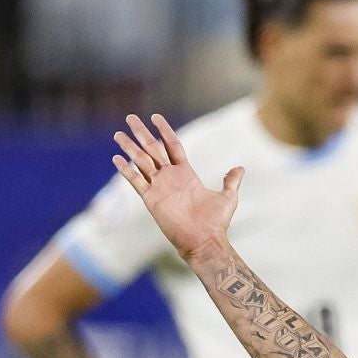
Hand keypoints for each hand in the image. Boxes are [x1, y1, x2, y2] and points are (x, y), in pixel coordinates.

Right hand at [112, 114, 245, 261]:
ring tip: (118, 134)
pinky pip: (136, 181)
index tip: (155, 117)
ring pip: (141, 161)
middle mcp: (170, 177)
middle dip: (141, 133)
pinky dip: (126, 170)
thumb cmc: (216, 222)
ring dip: (130, 147)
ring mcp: (159, 187)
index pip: (172, 145)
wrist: (204, 241)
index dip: (164, 130)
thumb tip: (240, 168)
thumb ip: (231, 181)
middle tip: (130, 118)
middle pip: (153, 149)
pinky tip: (116, 158)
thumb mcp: (228, 197)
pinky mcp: (151, 199)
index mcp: (186, 173)